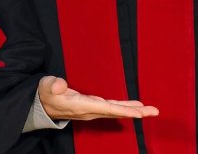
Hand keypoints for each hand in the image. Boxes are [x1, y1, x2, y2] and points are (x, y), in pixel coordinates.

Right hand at [38, 76, 158, 120]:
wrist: (42, 105)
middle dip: (136, 113)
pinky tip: (136, 106)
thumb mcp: (46, 87)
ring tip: (150, 110)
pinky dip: (126, 107)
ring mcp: (93, 110)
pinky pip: (113, 108)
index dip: (123, 111)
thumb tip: (60, 85)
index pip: (106, 109)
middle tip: (154, 111)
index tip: (139, 113)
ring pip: (117, 110)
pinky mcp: (94, 106)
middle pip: (117, 112)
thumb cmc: (45, 94)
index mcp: (82, 106)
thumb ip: (53, 85)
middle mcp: (90, 110)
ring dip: (134, 110)